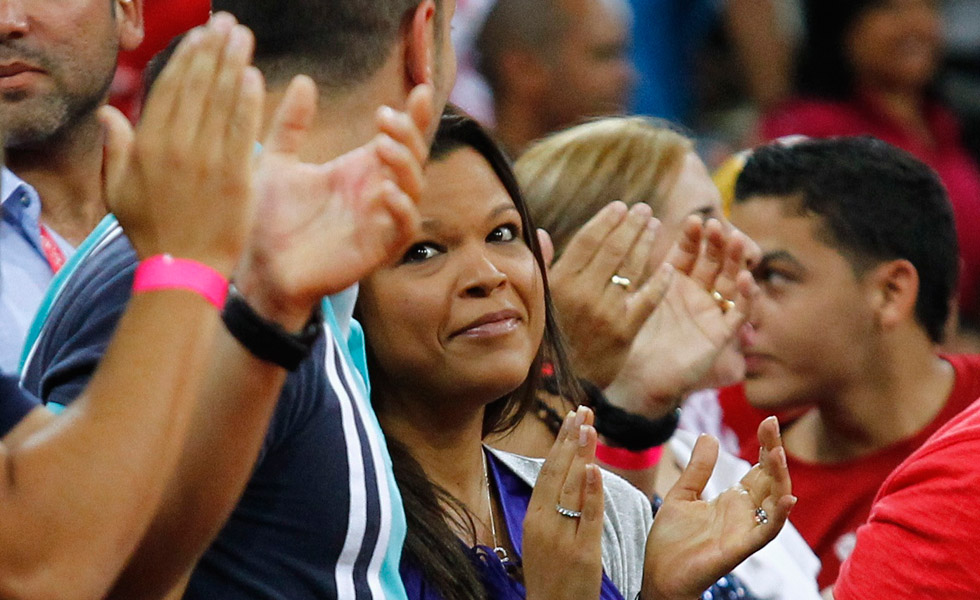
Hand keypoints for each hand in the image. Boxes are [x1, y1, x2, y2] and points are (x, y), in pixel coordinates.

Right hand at [100, 14, 263, 274]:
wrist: (183, 271)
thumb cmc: (151, 233)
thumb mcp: (118, 190)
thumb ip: (116, 147)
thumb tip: (108, 111)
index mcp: (148, 145)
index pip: (170, 88)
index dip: (188, 57)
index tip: (201, 35)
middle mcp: (177, 146)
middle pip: (198, 85)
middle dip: (213, 49)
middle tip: (228, 23)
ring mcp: (208, 161)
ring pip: (222, 101)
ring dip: (234, 63)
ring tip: (243, 37)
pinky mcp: (237, 177)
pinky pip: (243, 130)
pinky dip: (249, 101)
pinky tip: (255, 76)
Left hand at [234, 80, 433, 327]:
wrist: (257, 268)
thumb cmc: (268, 220)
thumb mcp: (276, 162)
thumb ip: (291, 124)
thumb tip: (304, 80)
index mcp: (358, 170)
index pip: (399, 138)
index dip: (415, 116)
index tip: (419, 91)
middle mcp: (375, 192)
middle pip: (415, 157)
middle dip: (410, 135)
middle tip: (386, 120)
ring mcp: (379, 221)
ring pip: (415, 189)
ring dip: (406, 165)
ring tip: (382, 147)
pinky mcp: (377, 250)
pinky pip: (404, 228)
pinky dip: (402, 209)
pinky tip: (385, 191)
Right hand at [524, 407, 604, 599]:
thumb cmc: (550, 576)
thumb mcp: (542, 538)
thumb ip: (553, 508)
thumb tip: (570, 475)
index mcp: (533, 518)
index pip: (548, 471)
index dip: (560, 443)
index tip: (571, 418)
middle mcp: (543, 523)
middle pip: (558, 473)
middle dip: (570, 439)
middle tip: (582, 410)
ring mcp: (561, 537)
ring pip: (572, 488)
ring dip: (581, 454)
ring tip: (589, 427)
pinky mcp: (582, 553)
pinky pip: (587, 516)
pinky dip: (591, 492)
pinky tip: (594, 468)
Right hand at [547, 202, 664, 386]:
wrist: (560, 382)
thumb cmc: (549, 336)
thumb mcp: (538, 299)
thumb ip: (542, 265)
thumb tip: (542, 232)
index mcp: (560, 283)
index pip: (588, 241)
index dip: (607, 220)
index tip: (621, 206)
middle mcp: (583, 294)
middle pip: (613, 249)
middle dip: (632, 225)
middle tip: (645, 210)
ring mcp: (606, 312)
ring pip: (631, 269)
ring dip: (646, 243)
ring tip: (655, 226)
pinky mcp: (625, 331)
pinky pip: (646, 299)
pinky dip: (659, 282)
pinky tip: (668, 267)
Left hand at [603, 218, 757, 416]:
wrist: (636, 378)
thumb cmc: (630, 339)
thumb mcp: (634, 300)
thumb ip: (640, 273)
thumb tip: (632, 235)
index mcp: (674, 282)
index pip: (687, 252)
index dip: (692, 237)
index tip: (693, 220)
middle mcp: (695, 293)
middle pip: (712, 261)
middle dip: (715, 243)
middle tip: (716, 226)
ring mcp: (710, 312)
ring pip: (729, 281)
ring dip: (735, 261)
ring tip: (736, 241)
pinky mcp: (720, 335)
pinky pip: (738, 313)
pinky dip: (745, 296)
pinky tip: (745, 278)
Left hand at [640, 417, 795, 599]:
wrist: (659, 575)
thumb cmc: (672, 541)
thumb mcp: (682, 495)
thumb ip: (698, 469)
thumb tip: (709, 435)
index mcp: (732, 500)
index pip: (758, 469)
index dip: (766, 446)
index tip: (768, 421)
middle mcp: (745, 514)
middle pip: (770, 480)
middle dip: (774, 453)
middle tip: (772, 425)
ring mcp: (745, 530)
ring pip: (775, 502)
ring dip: (780, 478)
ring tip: (778, 453)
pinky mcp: (740, 548)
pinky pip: (767, 531)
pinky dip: (780, 516)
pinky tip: (788, 499)